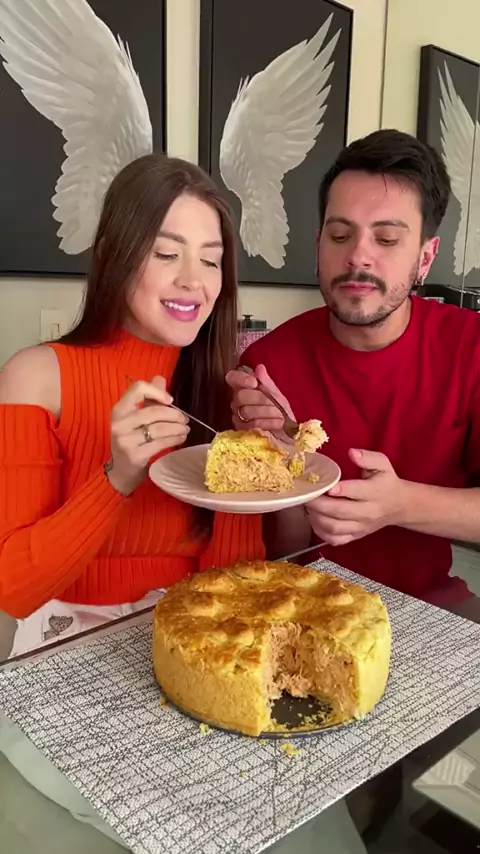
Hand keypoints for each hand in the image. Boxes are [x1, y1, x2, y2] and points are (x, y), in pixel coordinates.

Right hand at [107, 376, 189, 494]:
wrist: (121, 472)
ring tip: (185, 429)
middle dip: (174, 415)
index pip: (138, 388)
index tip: (170, 401)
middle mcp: (120, 423)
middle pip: (154, 411)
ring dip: (178, 428)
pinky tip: (180, 438)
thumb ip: (148, 398)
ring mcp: (126, 440)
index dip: (157, 392)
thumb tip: (160, 378)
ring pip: (160, 428)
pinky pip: (161, 443)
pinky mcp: (135, 455)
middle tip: (185, 419)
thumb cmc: (131, 441)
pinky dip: (175, 439)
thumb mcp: (135, 418)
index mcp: (119, 410)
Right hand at [225, 363, 294, 432]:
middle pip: (241, 396)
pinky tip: (278, 424)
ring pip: (246, 411)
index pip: (232, 378)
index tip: (254, 383)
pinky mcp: (242, 432)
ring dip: (268, 412)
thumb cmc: (282, 413)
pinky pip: (251, 425)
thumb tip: (259, 367)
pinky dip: (268, 423)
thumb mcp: (278, 395)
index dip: (241, 379)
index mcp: (245, 388)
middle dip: (261, 399)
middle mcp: (237, 401)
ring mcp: (237, 417)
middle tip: (275, 404)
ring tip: (281, 416)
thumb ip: (267, 382)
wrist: (288, 433)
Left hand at [306, 449, 407, 545]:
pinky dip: (320, 532)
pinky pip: (335, 540)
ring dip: (316, 518)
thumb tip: (352, 452)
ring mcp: (361, 527)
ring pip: (335, 528)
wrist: (399, 506)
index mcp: (375, 492)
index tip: (326, 486)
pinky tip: (314, 520)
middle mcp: (368, 512)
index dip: (340, 489)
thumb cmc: (386, 482)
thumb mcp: (383, 465)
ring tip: (307, 506)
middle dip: (319, 504)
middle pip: (340, 511)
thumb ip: (368, 458)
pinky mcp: (355, 536)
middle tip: (305, 495)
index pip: (356, 492)